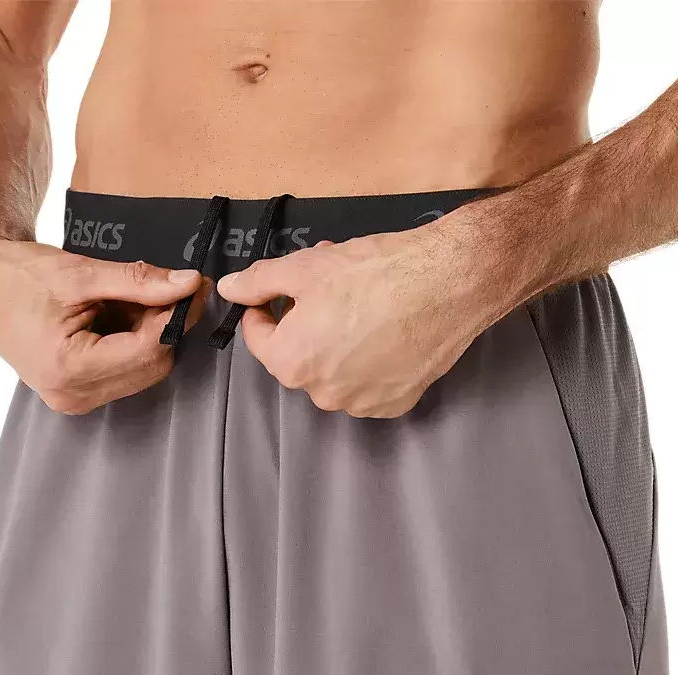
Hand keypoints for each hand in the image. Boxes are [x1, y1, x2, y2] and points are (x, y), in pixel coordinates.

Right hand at [0, 215, 211, 414]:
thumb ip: (138, 281)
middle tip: (168, 286)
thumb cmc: (19, 277)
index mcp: (69, 369)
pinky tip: (119, 314)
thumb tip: (188, 284)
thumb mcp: (81, 273)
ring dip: (151, 333)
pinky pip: (127, 370)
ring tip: (130, 298)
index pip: (148, 349)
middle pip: (152, 365)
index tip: (192, 285)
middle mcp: (74, 394)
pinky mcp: (79, 392)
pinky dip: (134, 341)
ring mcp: (76, 398)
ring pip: (145, 369)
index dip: (176, 315)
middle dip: (165, 325)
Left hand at [216, 223, 496, 417]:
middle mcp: (323, 393)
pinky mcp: (397, 403)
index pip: (259, 339)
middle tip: (329, 288)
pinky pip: (369, 384)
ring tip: (362, 306)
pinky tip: (387, 331)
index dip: (264, 308)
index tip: (277, 292)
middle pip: (299, 357)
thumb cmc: (373, 273)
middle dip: (304, 324)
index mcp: (292, 362)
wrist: (447, 283)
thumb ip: (259, 282)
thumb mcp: (305, 267)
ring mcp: (362, 402)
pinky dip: (370, 363)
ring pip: (334, 372)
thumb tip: (230, 289)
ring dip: (337, 345)